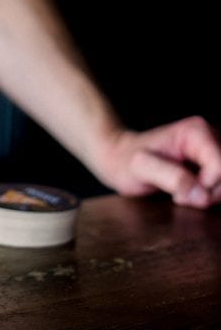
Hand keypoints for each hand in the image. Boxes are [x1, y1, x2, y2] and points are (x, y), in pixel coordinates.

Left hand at [101, 116, 220, 207]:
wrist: (119, 157)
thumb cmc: (126, 160)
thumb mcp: (142, 168)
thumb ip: (172, 179)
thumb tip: (203, 195)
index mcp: (196, 132)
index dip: (206, 187)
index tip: (180, 195)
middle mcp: (209, 135)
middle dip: (209, 193)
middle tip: (180, 197)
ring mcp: (211, 148)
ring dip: (208, 195)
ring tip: (182, 194)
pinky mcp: (210, 161)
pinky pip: (220, 184)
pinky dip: (208, 194)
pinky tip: (188, 192)